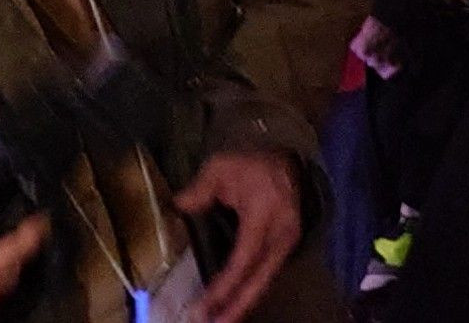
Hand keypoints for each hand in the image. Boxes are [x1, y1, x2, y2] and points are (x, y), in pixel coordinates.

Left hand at [172, 152, 301, 322]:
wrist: (288, 162)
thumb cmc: (253, 166)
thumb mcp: (223, 165)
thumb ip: (201, 187)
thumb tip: (180, 206)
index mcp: (265, 214)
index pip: (244, 257)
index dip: (225, 284)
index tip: (204, 305)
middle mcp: (281, 233)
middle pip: (260, 278)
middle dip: (237, 306)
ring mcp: (287, 243)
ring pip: (265, 281)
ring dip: (243, 305)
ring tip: (220, 322)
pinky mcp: (285, 249)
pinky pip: (266, 276)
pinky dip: (249, 294)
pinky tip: (232, 307)